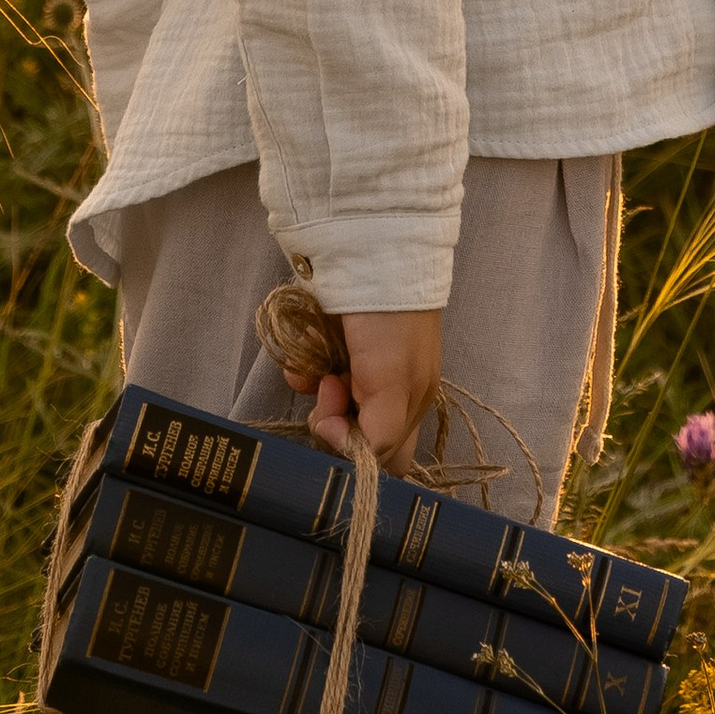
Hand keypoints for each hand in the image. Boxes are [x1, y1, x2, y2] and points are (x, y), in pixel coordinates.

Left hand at [297, 308, 443, 472]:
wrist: (373, 255)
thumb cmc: (392, 324)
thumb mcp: (396, 384)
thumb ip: (379, 434)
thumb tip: (343, 447)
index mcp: (411, 405)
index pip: (388, 458)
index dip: (362, 455)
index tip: (344, 430)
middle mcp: (385, 391)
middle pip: (351, 433)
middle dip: (333, 422)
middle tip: (329, 392)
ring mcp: (355, 367)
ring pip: (327, 404)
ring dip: (316, 393)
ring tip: (318, 371)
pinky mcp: (332, 347)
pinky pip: (310, 374)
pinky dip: (303, 370)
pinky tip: (304, 356)